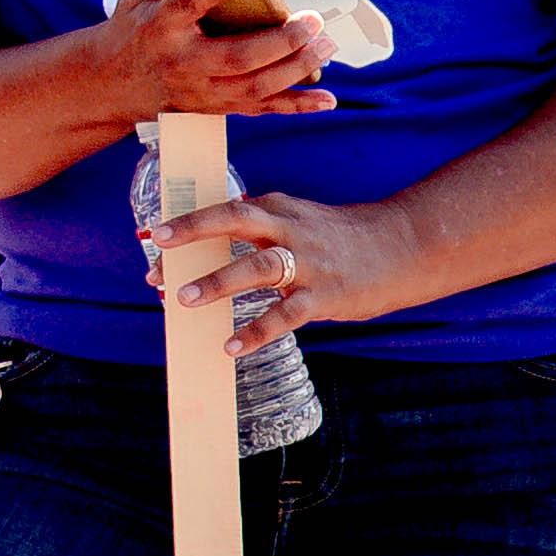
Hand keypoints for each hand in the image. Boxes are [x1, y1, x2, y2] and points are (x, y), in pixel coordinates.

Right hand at [101, 0, 335, 123]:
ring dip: (297, 67)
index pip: (186, 6)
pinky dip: (298, 105)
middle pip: (237, 56)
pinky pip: (263, 108)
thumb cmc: (134, 33)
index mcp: (161, 27)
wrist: (116, 86)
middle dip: (281, 40)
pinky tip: (326, 98)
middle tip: (312, 21)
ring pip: (256, 85)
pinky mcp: (218, 106)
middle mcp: (185, 62)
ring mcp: (204, 90)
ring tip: (325, 45)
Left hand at [137, 182, 418, 353]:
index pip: (222, 211)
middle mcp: (287, 229)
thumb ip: (259, 228)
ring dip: (218, 282)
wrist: (404, 245)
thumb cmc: (341, 237)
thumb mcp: (297, 220)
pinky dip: (257, 331)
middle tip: (158, 253)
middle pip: (233, 220)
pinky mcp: (325, 295)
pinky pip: (286, 315)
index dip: (185, 224)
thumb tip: (210, 240)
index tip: (152, 237)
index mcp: (276, 209)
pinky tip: (232, 346)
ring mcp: (307, 262)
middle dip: (192, 233)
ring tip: (183, 300)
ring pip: (256, 268)